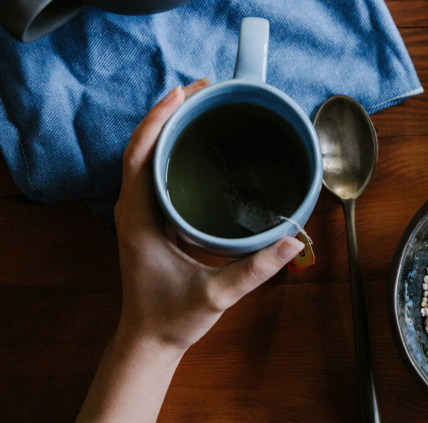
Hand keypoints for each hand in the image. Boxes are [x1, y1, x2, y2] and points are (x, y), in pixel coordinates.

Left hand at [113, 78, 303, 351]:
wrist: (149, 340)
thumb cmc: (173, 317)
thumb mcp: (216, 294)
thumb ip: (255, 269)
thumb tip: (293, 241)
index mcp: (139, 219)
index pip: (140, 156)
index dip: (158, 120)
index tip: (183, 92)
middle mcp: (134, 209)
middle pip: (142, 146)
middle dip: (169, 112)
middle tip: (205, 88)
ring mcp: (139, 212)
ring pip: (146, 155)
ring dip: (169, 126)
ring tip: (202, 103)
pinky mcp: (150, 218)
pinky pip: (155, 171)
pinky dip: (172, 147)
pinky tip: (197, 141)